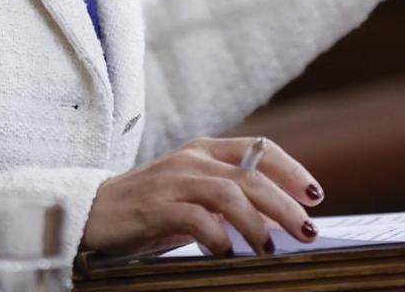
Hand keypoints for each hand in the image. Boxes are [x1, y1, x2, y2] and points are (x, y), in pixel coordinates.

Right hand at [80, 136, 322, 257]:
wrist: (89, 212)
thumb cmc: (148, 209)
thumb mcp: (191, 195)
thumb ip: (227, 199)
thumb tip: (276, 222)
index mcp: (203, 150)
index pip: (259, 149)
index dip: (291, 170)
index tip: (315, 194)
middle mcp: (191, 158)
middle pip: (251, 175)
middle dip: (284, 204)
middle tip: (307, 231)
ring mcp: (172, 180)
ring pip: (229, 193)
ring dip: (256, 223)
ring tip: (269, 250)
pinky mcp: (155, 206)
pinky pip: (196, 218)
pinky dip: (218, 238)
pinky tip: (227, 255)